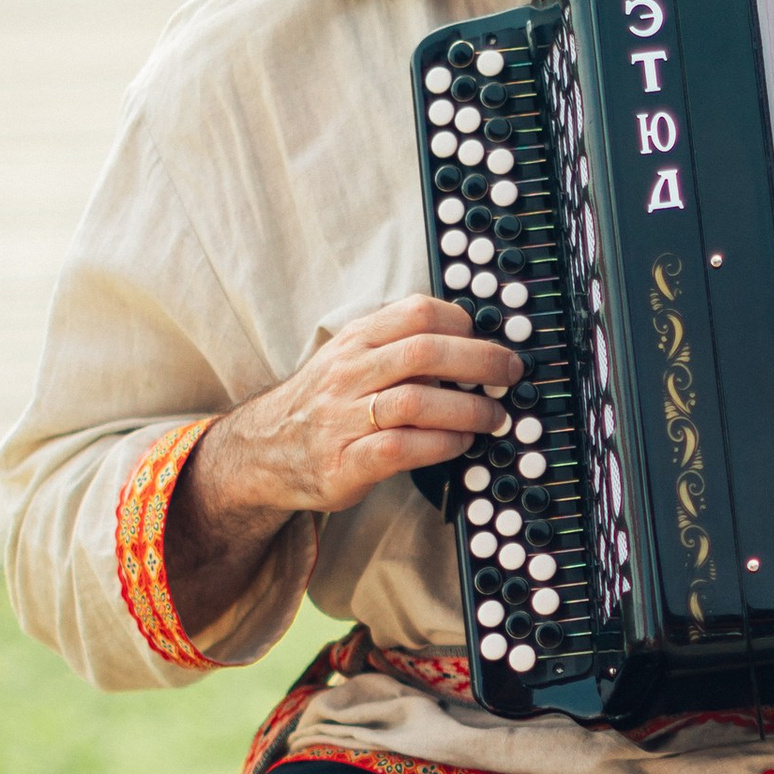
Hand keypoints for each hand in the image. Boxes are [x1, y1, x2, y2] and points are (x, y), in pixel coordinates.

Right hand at [164, 298, 519, 634]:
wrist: (263, 451)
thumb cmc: (324, 404)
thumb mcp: (350, 358)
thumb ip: (396, 345)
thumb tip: (469, 340)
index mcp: (355, 340)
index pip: (416, 311)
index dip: (463, 322)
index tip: (488, 338)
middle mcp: (348, 373)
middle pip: (426, 352)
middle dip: (481, 361)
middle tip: (510, 375)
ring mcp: (344, 418)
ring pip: (418, 400)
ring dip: (470, 409)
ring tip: (494, 417)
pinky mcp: (346, 462)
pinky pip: (404, 448)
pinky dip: (443, 444)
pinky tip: (461, 443)